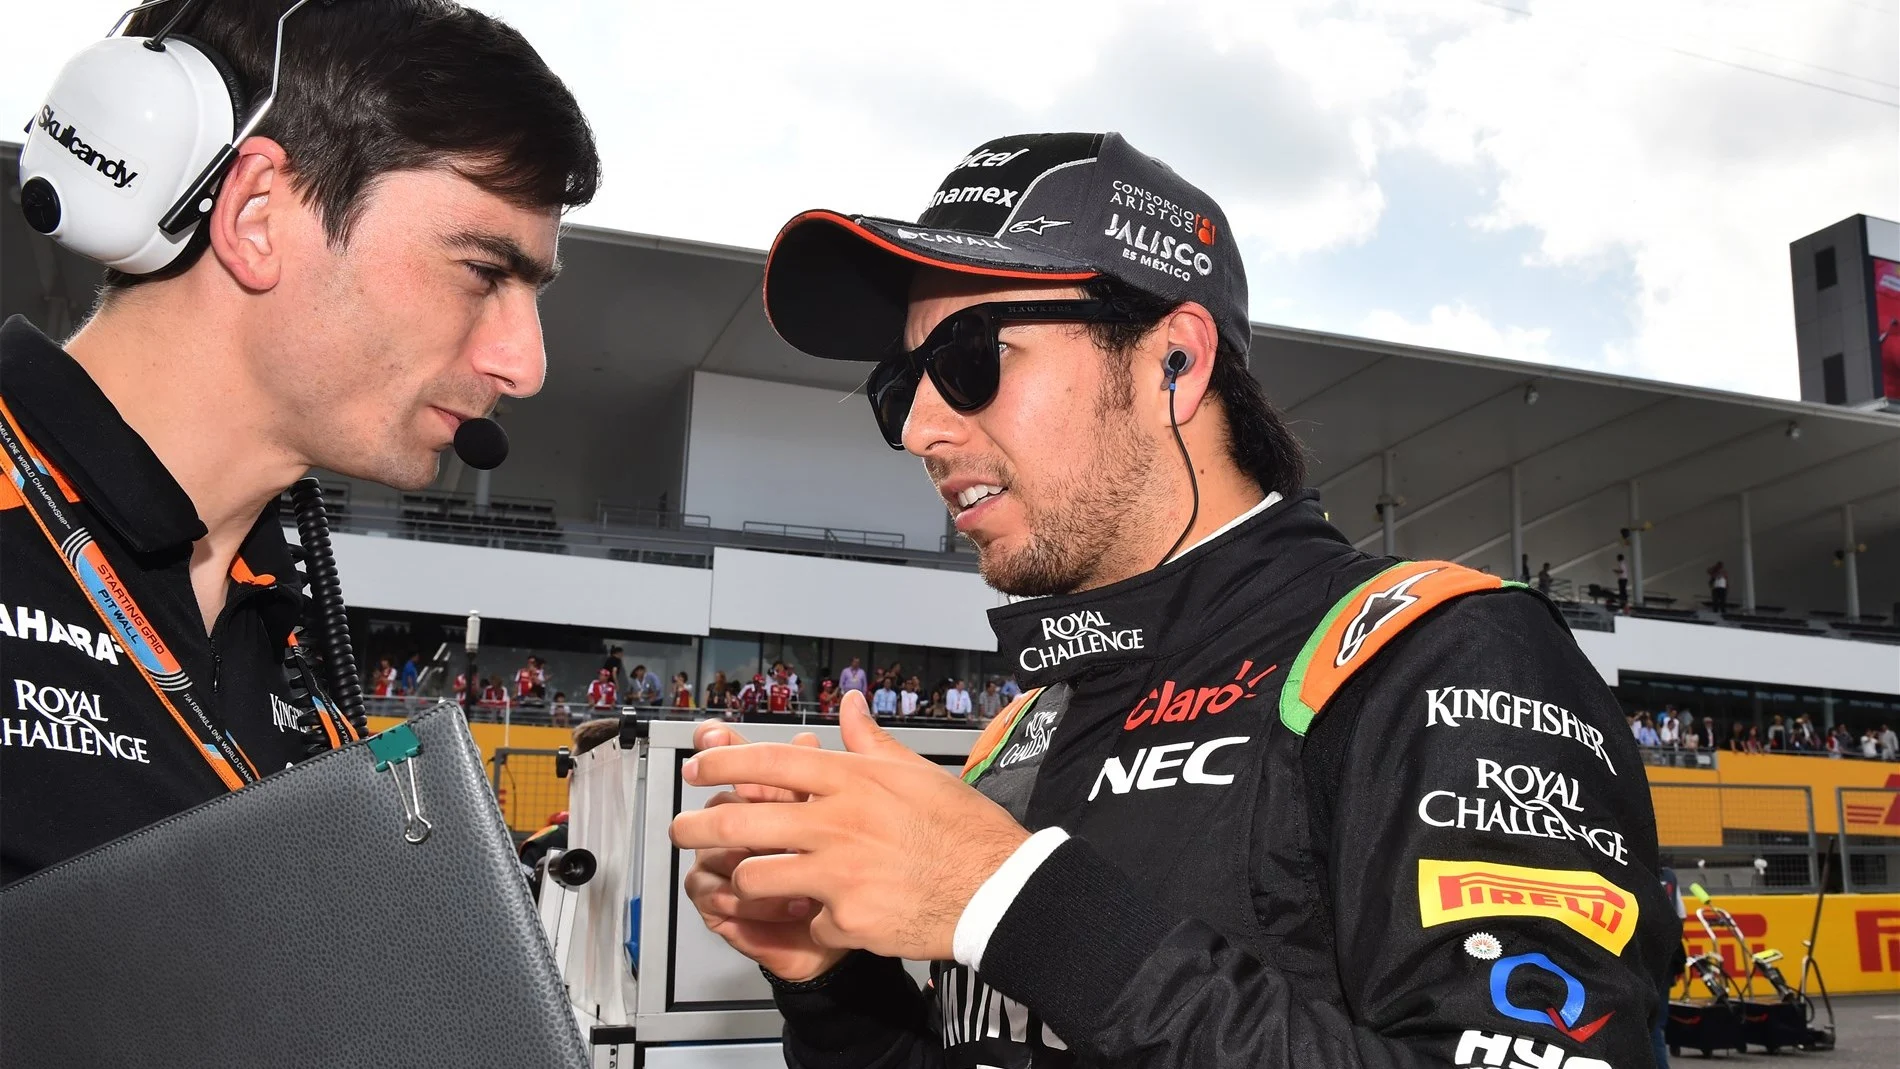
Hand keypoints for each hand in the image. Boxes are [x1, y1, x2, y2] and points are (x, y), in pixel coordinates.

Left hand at [670, 693, 1029, 961]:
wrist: (996, 891)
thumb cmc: (962, 831)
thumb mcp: (917, 773)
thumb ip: (871, 743)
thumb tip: (849, 706)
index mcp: (853, 781)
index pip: (770, 763)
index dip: (723, 764)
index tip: (697, 769)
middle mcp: (838, 823)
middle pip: (742, 821)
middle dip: (697, 827)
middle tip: (682, 831)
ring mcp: (839, 873)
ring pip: (756, 878)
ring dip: (746, 883)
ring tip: (748, 882)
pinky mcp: (846, 920)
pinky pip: (806, 923)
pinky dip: (814, 923)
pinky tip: (834, 916)